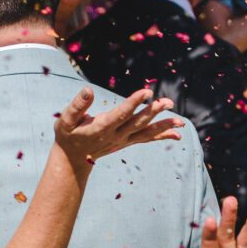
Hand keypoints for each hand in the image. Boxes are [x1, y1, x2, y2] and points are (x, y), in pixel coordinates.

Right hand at [53, 87, 182, 168]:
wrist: (72, 158)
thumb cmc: (67, 134)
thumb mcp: (65, 119)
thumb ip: (77, 106)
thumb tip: (88, 90)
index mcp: (101, 127)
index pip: (121, 114)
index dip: (134, 102)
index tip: (146, 92)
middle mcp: (116, 135)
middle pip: (138, 122)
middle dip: (153, 112)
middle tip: (167, 102)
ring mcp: (123, 140)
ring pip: (146, 132)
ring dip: (164, 125)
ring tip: (181, 122)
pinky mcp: (127, 142)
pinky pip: (147, 139)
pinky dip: (162, 136)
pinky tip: (177, 135)